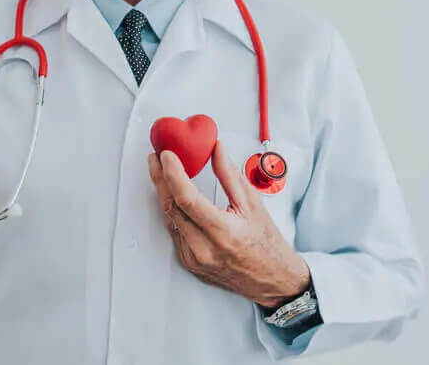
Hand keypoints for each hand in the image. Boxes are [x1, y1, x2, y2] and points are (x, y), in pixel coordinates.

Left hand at [147, 140, 310, 307]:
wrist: (271, 279)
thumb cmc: (266, 245)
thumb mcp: (253, 204)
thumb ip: (229, 175)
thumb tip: (216, 149)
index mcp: (223, 232)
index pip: (187, 199)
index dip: (172, 174)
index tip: (166, 155)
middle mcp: (204, 248)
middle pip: (171, 206)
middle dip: (160, 178)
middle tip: (157, 158)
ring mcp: (194, 258)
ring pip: (169, 218)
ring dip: (164, 193)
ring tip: (163, 172)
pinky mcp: (189, 262)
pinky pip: (174, 231)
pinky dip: (173, 211)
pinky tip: (174, 197)